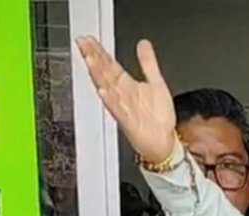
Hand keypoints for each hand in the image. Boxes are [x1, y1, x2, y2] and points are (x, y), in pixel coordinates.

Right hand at [76, 37, 175, 162]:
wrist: (164, 143)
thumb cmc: (159, 119)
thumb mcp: (156, 83)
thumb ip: (148, 63)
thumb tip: (143, 44)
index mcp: (127, 86)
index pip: (110, 65)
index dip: (99, 51)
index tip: (89, 39)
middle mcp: (122, 96)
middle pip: (104, 74)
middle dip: (94, 58)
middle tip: (83, 44)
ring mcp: (123, 109)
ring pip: (107, 89)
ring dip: (98, 75)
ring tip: (89, 61)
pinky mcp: (128, 122)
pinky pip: (117, 110)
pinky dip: (110, 101)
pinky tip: (103, 91)